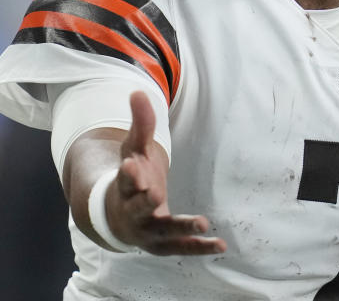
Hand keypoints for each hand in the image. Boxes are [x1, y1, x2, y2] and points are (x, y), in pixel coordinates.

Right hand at [104, 91, 226, 255]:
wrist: (117, 216)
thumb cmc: (129, 176)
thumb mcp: (134, 149)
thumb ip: (141, 124)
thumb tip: (138, 91)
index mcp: (123, 186)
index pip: (124, 179)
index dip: (128, 173)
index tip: (131, 164)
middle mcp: (132, 212)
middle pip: (137, 207)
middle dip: (144, 201)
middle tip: (154, 194)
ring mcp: (146, 231)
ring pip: (163, 231)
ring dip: (181, 227)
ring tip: (202, 222)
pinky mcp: (162, 244)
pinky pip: (181, 247)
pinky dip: (199, 247)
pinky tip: (221, 245)